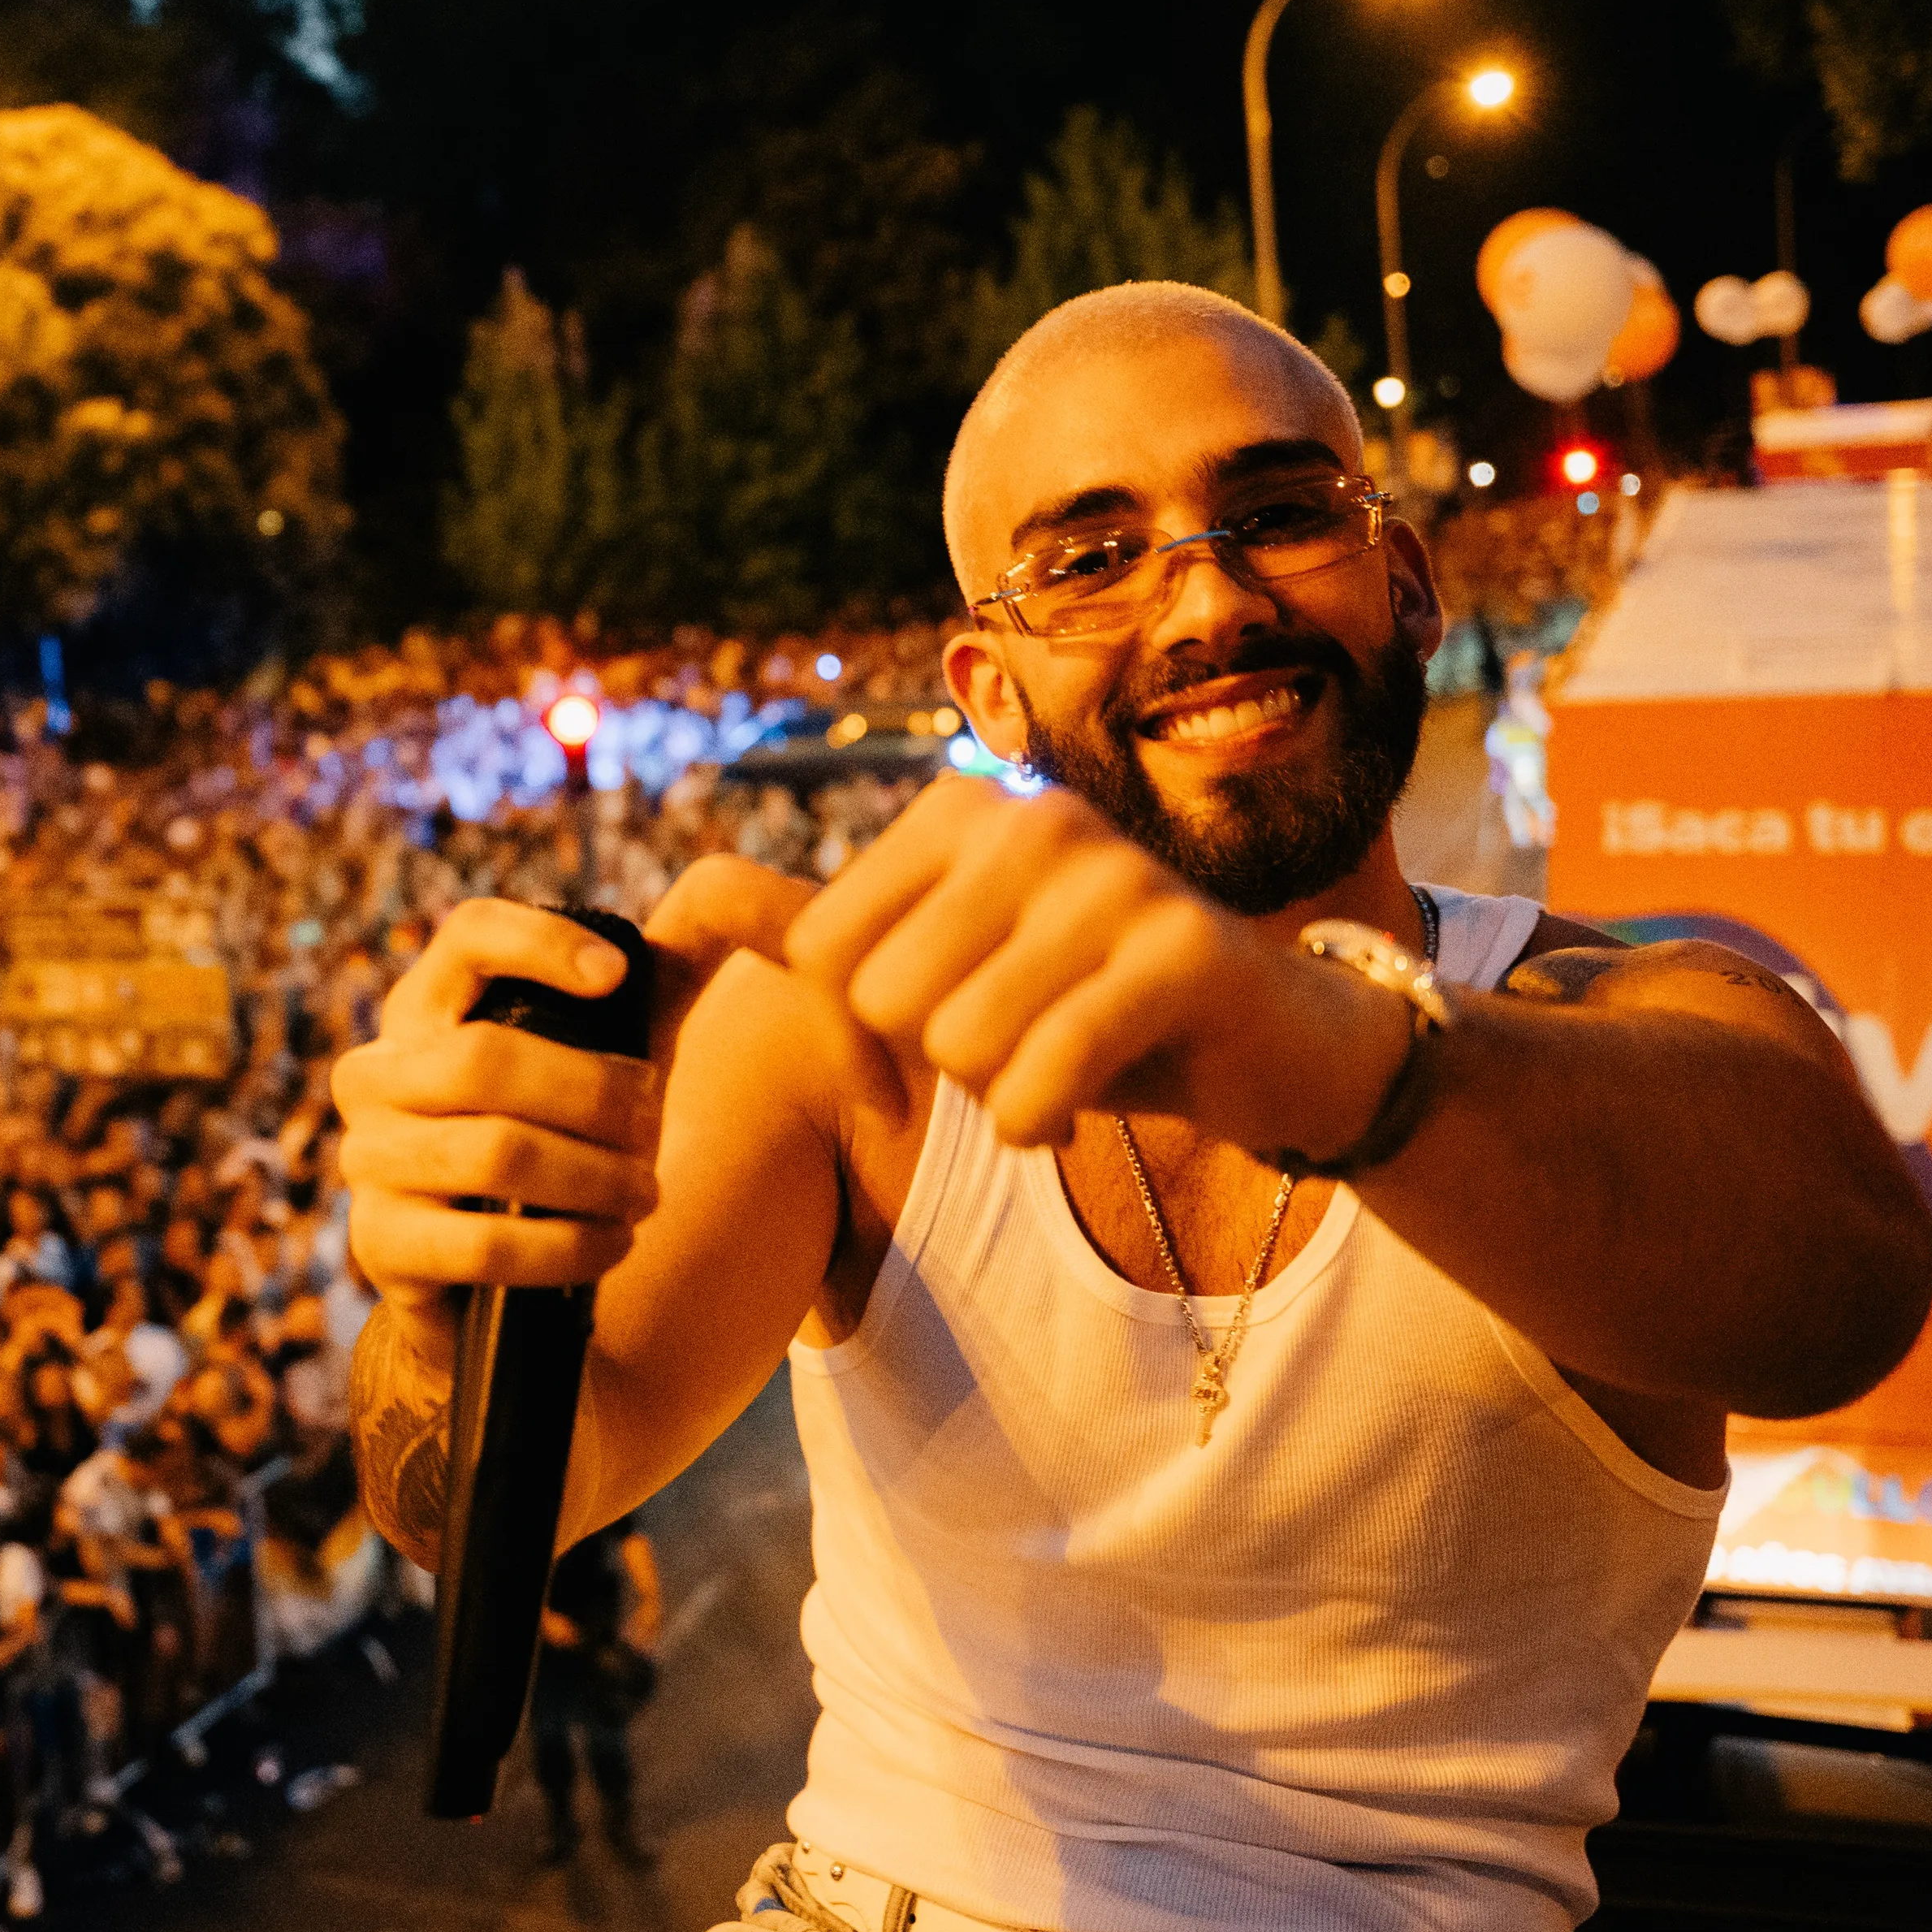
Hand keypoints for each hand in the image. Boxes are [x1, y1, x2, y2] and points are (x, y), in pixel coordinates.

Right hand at [332, 863, 806, 1336]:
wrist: (487, 1278)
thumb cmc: (558, 1137)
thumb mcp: (606, 1052)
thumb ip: (661, 980)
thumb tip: (733, 895)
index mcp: (426, 1008)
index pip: (467, 936)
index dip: (540, 943)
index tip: (618, 977)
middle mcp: (377, 1073)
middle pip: (488, 1058)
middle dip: (595, 1094)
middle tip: (655, 1126)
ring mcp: (369, 1160)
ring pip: (495, 1152)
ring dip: (595, 1176)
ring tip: (646, 1191)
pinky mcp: (380, 1245)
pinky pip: (484, 1243)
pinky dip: (568, 1245)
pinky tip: (615, 1242)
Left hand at [777, 781, 1400, 1156]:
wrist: (1262, 1044)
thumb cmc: (1078, 1003)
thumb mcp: (930, 965)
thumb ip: (801, 932)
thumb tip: (670, 905)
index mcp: (958, 811)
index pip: (822, 957)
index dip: (866, 1032)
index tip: (941, 1028)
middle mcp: (1030, 817)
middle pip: (884, 1003)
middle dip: (936, 1062)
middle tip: (1014, 1046)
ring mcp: (1114, 874)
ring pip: (957, 1044)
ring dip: (995, 1092)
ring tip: (1055, 1062)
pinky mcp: (1182, 950)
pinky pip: (1040, 1077)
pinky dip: (1039, 1120)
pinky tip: (1080, 1104)